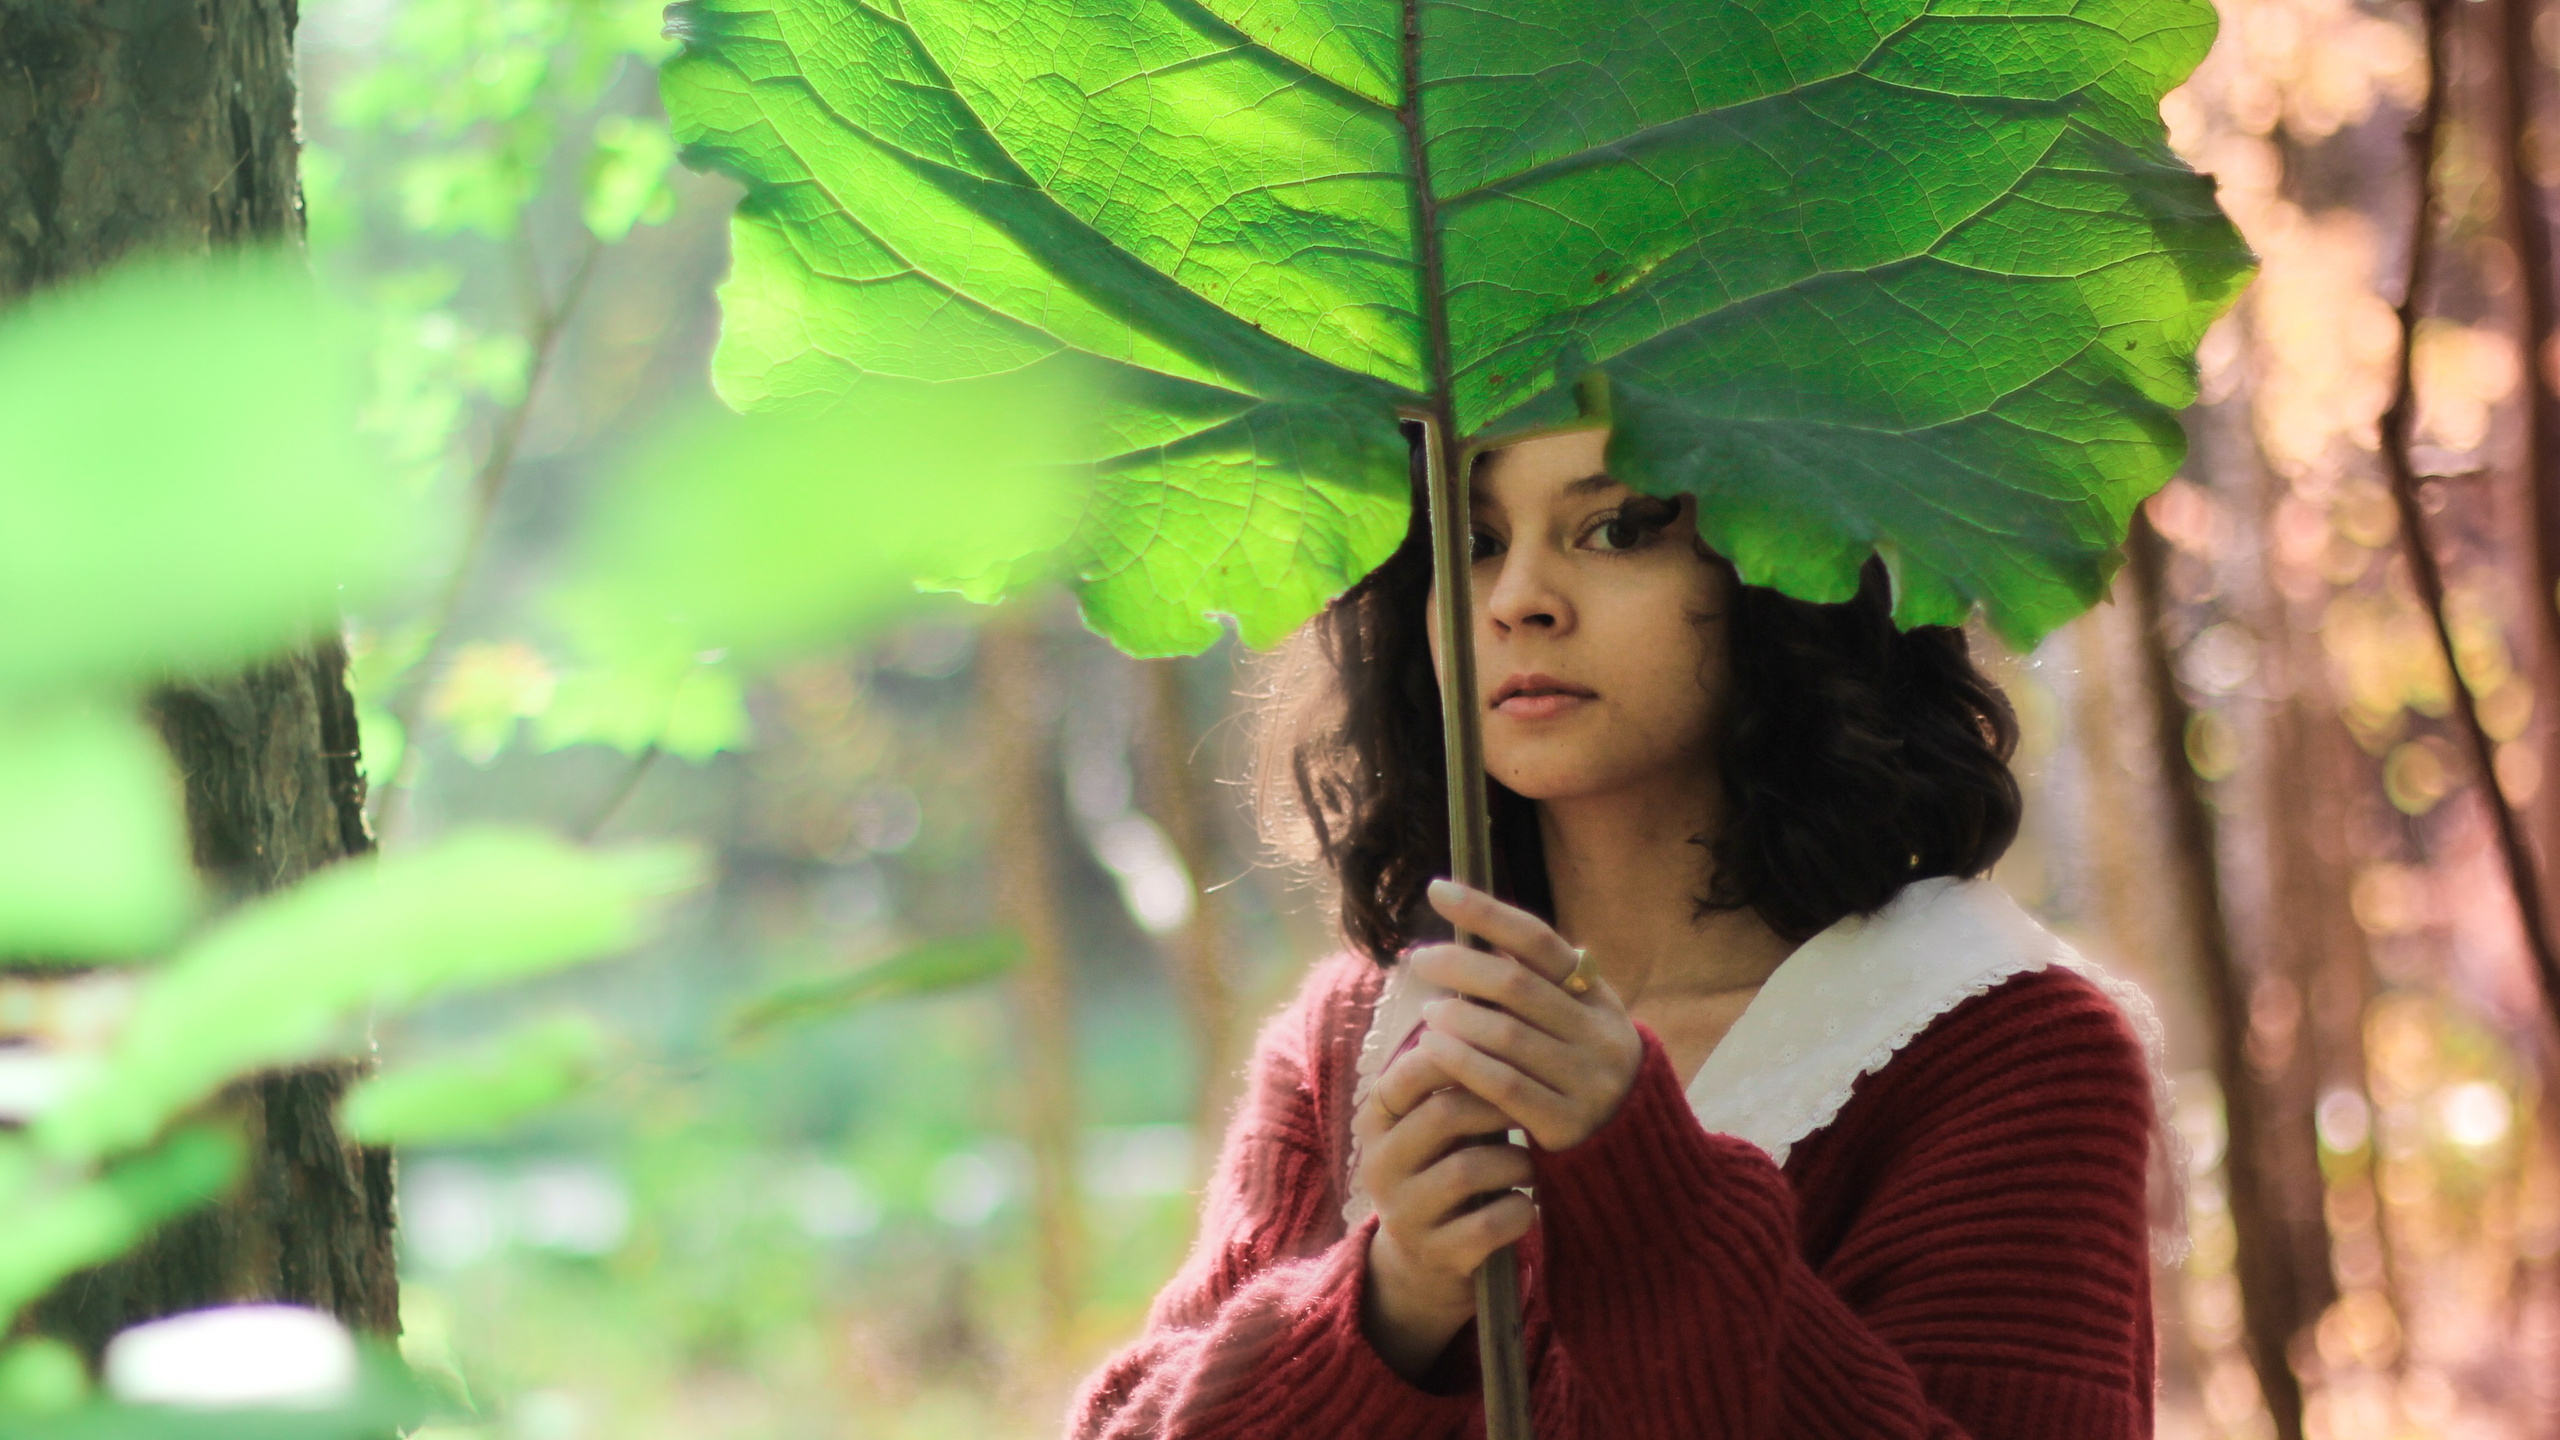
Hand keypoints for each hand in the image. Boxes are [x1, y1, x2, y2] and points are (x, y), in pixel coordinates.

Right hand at [1354, 1044, 1533, 1378]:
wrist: (1426, 1262)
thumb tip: (1494, 997)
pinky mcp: (1437, 1254)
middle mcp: (1380, 1166)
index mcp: (1376, 1121)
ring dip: (1515, 1160)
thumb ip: (1453, 1073)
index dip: (1461, 1055)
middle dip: (1498, 1105)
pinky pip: (1491, 1222)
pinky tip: (1527, 1203)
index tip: (1503, 1052)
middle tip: (1532, 1106)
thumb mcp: (1434, 1121)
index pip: (1410, 1072)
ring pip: (1469, 1168)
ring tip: (1529, 1161)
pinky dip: (1521, 1208)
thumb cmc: (1447, 1166)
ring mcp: (1405, 1214)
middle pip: (1444, 1113)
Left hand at [1409, 878, 1644, 1152]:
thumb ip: (1540, 987)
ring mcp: (1586, 1079)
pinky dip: (1463, 1063)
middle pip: (1516, 986)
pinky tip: (1432, 1052)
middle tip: (1420, 959)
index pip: (1538, 941)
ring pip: (1507, 1035)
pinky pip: (1505, 1086)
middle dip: (1460, 966)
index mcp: (1597, 998)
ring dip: (1456, 1018)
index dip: (1486, 911)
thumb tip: (1479, 934)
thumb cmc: (1583, 1076)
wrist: (1632, 1156)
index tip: (1437, 889)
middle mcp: (1599, 1033)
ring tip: (1426, 1010)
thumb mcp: (1579, 1024)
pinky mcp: (1567, 1124)